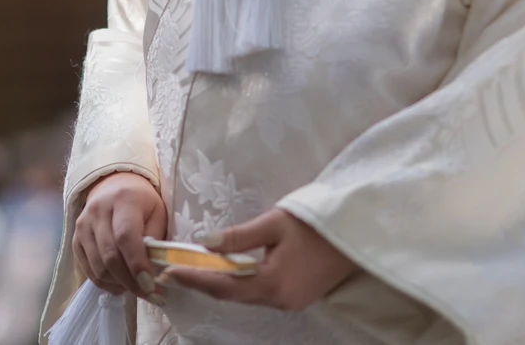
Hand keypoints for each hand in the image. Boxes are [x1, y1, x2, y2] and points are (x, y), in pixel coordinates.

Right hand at [73, 172, 167, 299]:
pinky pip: (88, 270)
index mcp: (123, 200)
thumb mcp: (158, 213)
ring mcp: (83, 225)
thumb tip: (154, 271)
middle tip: (149, 295)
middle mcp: (98, 211)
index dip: (137, 264)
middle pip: (110, 255)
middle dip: (130, 282)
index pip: (126, 236)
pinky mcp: (75, 240)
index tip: (151, 286)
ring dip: (119, 284)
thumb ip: (156, 239)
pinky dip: (106, 283)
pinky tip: (121, 284)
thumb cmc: (142, 203)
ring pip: (98, 267)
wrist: (114, 186)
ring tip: (137, 288)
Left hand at [160, 209, 355, 312]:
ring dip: (222, 284)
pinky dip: (242, 283)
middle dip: (203, 283)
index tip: (168, 272)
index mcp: (272, 283)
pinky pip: (261, 293)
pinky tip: (230, 271)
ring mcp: (290, 301)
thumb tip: (205, 243)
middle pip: (233, 294)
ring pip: (246, 295)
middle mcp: (280, 300)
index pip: (222, 285)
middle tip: (175, 272)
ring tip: (196, 270)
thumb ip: (239, 236)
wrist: (357, 232)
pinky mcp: (298, 296)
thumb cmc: (316, 222)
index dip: (194, 279)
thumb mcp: (275, 223)